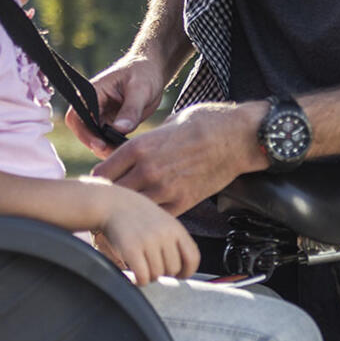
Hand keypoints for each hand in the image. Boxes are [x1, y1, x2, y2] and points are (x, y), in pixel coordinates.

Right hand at [66, 52, 167, 158]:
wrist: (152, 71)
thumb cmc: (144, 73)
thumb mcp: (140, 89)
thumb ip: (130, 109)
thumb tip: (119, 130)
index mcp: (92, 92)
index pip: (77, 115)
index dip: (84, 133)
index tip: (100, 145)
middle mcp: (92, 105)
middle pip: (84, 131)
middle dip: (96, 145)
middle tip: (114, 155)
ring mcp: (102, 116)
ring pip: (96, 138)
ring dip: (106, 148)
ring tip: (123, 154)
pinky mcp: (112, 124)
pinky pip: (108, 139)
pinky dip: (115, 147)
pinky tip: (127, 151)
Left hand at [92, 101, 266, 215]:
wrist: (238, 137)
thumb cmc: (205, 124)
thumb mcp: (166, 125)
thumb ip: (145, 143)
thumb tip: (131, 154)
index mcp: (139, 147)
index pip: (102, 173)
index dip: (101, 179)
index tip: (106, 182)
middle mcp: (147, 170)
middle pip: (114, 194)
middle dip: (113, 196)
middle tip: (114, 200)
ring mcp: (165, 189)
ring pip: (134, 208)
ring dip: (133, 209)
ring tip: (133, 210)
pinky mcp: (183, 202)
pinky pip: (157, 216)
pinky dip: (153, 216)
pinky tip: (155, 213)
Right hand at [96, 185, 199, 283]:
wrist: (112, 204)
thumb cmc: (136, 216)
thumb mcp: (162, 222)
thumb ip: (173, 241)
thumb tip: (181, 269)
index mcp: (176, 228)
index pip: (193, 258)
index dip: (187, 271)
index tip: (180, 276)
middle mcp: (165, 234)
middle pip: (173, 269)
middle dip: (163, 273)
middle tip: (151, 266)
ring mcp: (148, 241)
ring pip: (157, 275)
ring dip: (149, 276)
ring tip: (141, 267)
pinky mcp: (132, 249)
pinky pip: (143, 276)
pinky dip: (140, 281)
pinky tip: (134, 277)